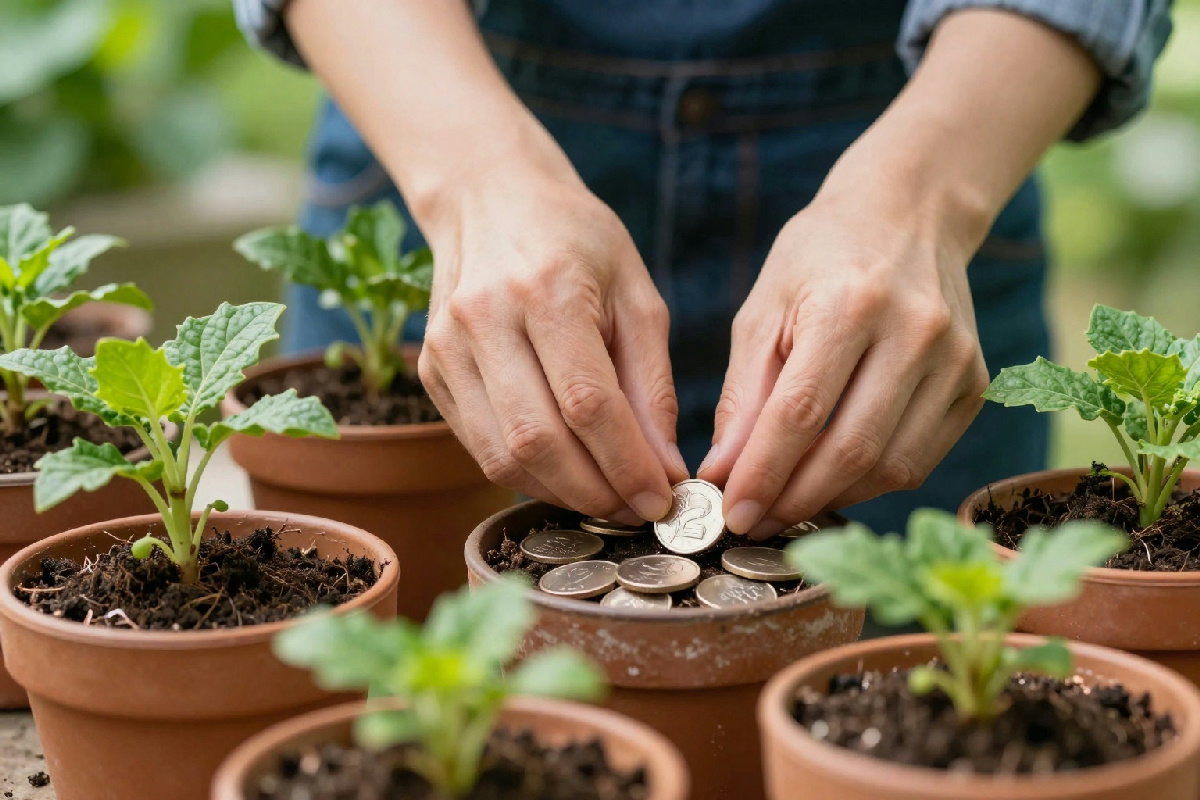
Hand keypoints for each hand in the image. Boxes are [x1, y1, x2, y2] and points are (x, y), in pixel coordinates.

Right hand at [418, 156, 687, 522]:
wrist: (490, 198)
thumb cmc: (577, 242)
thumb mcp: (636, 295)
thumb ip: (651, 383)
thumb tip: (665, 469)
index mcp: (546, 289)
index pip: (588, 404)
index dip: (628, 465)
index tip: (664, 499)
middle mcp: (485, 319)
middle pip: (538, 440)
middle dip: (596, 492)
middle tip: (638, 510)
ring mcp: (446, 348)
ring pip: (501, 456)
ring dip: (561, 494)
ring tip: (607, 500)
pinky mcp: (430, 371)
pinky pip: (479, 448)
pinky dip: (527, 475)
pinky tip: (566, 474)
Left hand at [697, 169, 990, 538]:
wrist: (907, 215)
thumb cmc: (819, 260)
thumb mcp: (764, 310)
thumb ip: (744, 395)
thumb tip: (723, 474)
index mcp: (850, 304)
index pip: (801, 413)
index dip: (763, 473)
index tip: (730, 512)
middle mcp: (914, 332)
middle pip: (851, 449)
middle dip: (794, 499)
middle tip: (753, 523)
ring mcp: (955, 360)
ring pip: (890, 466)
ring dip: (831, 500)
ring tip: (786, 507)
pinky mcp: (974, 383)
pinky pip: (920, 459)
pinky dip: (871, 483)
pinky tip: (832, 482)